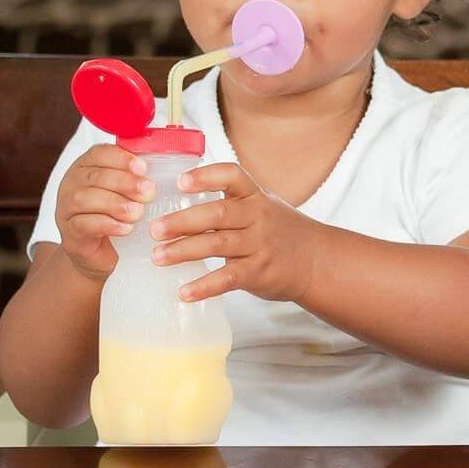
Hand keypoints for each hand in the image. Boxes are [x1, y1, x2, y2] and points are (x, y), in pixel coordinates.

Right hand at [54, 144, 156, 280]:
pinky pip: (84, 225)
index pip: (99, 153)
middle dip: (124, 182)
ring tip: (138, 212)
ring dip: (115, 204)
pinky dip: (107, 225)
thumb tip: (169, 156)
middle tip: (148, 192)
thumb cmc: (115, 216)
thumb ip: (139, 174)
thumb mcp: (126, 191)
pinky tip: (126, 228)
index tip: (143, 168)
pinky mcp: (70, 234)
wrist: (99, 254)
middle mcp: (72, 184)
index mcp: (86, 167)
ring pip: (85, 199)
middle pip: (94, 176)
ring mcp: (66, 209)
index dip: (121, 158)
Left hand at [149, 163, 321, 302]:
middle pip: (218, 213)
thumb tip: (179, 197)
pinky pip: (228, 278)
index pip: (231, 175)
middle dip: (182, 221)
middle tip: (154, 229)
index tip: (179, 181)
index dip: (205, 176)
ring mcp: (260, 244)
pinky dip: (204, 286)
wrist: (315, 260)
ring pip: (218, 244)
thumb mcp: (261, 204)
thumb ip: (229, 200)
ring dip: (184, 250)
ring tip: (158, 257)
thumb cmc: (278, 230)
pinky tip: (183, 292)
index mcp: (255, 195)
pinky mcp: (259, 272)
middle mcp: (258, 216)